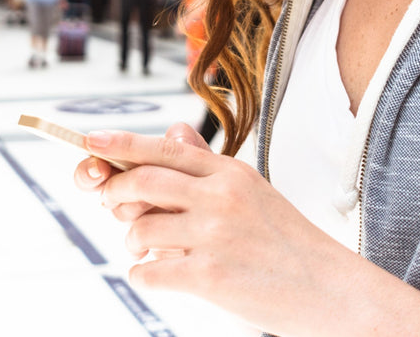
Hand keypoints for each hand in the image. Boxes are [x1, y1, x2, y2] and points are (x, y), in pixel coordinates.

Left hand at [73, 123, 357, 334]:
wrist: (328, 290)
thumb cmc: (288, 243)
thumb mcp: (253, 191)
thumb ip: (207, 165)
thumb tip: (171, 130)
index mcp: (230, 173)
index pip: (167, 148)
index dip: (123, 143)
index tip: (92, 140)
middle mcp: (221, 197)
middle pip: (143, 181)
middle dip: (115, 192)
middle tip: (111, 204)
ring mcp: (214, 235)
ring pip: (141, 227)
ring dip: (133, 241)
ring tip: (149, 249)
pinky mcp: (209, 275)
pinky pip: (149, 270)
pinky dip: (144, 274)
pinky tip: (160, 275)